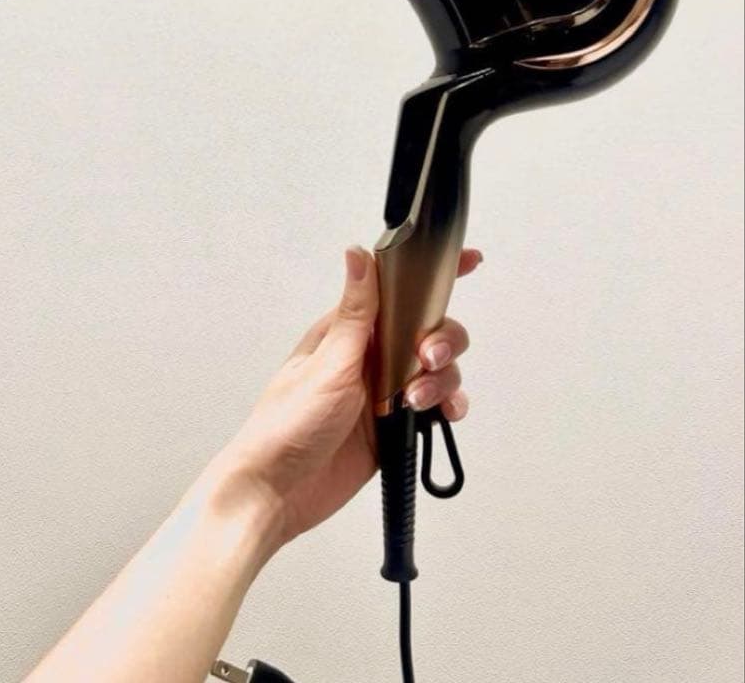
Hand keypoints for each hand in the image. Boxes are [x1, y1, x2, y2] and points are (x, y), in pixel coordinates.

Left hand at [211, 245, 481, 550]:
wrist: (278, 492)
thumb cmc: (285, 426)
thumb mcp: (327, 364)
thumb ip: (355, 313)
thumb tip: (359, 254)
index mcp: (350, 331)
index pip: (396, 291)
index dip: (432, 276)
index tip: (469, 261)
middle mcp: (371, 356)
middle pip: (429, 330)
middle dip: (442, 340)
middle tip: (428, 358)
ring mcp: (385, 391)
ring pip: (438, 369)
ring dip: (442, 379)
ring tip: (416, 400)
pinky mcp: (396, 425)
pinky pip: (437, 407)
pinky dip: (448, 407)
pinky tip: (441, 415)